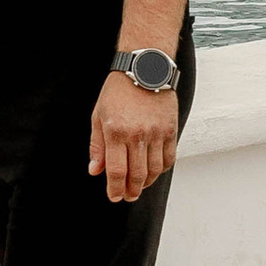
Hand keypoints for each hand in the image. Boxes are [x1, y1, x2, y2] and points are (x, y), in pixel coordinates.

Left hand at [89, 70, 178, 206]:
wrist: (144, 69)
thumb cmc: (118, 90)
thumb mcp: (98, 115)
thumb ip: (97, 146)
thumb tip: (95, 171)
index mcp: (116, 131)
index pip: (116, 171)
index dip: (115, 189)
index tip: (114, 197)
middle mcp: (137, 135)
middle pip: (136, 175)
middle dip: (131, 191)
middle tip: (127, 196)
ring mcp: (156, 133)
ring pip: (153, 171)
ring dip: (146, 183)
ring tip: (139, 186)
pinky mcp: (170, 130)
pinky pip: (168, 159)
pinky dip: (161, 169)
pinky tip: (153, 171)